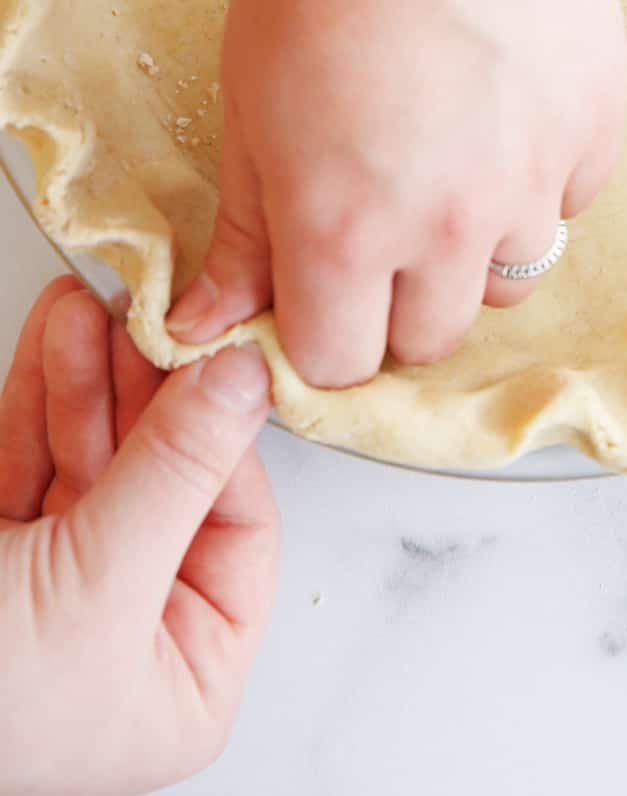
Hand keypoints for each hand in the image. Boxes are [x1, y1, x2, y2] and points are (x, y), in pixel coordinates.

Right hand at [0, 278, 278, 795]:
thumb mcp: (96, 581)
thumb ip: (175, 472)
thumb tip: (246, 381)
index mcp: (187, 674)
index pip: (241, 526)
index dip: (224, 436)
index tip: (214, 356)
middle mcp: (132, 635)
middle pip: (164, 480)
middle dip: (141, 387)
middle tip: (141, 312)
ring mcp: (61, 595)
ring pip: (93, 461)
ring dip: (85, 377)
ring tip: (86, 307)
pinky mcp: (0, 560)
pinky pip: (32, 465)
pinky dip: (37, 399)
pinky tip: (53, 339)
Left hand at [166, 0, 626, 385]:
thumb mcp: (250, 107)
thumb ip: (247, 231)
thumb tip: (210, 324)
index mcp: (344, 233)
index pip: (340, 360)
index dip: (320, 328)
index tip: (318, 284)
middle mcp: (449, 226)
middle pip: (433, 335)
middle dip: (398, 296)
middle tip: (382, 212)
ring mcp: (536, 174)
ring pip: (517, 271)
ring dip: (477, 240)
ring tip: (449, 148)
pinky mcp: (598, 118)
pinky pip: (574, 194)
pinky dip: (540, 174)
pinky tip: (504, 103)